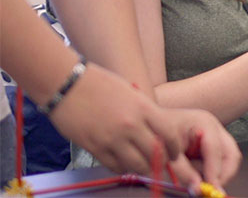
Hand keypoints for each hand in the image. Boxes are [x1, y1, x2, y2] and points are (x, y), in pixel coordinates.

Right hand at [47, 63, 181, 175]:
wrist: (67, 85)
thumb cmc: (100, 83)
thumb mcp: (131, 93)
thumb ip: (145, 111)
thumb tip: (157, 130)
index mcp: (143, 108)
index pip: (169, 134)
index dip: (175, 147)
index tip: (175, 152)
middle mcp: (131, 125)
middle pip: (156, 153)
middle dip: (162, 161)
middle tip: (161, 162)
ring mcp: (112, 138)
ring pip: (137, 165)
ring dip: (142, 168)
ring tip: (142, 165)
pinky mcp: (95, 148)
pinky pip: (115, 166)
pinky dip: (122, 168)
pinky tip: (123, 163)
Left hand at [164, 108, 241, 191]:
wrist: (149, 124)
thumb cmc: (157, 134)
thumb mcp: (169, 153)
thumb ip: (184, 171)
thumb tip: (198, 188)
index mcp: (205, 123)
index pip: (216, 150)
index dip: (214, 172)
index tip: (209, 188)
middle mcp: (214, 128)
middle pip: (231, 155)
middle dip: (223, 175)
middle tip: (211, 189)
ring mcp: (215, 136)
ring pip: (228, 160)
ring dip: (217, 174)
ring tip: (198, 181)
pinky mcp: (211, 145)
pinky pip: (219, 162)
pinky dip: (211, 171)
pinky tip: (196, 174)